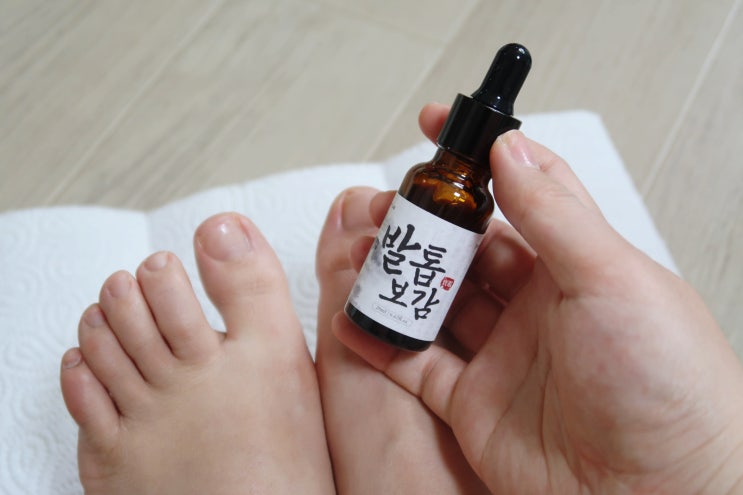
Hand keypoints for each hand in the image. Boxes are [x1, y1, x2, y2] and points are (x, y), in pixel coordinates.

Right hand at [332, 104, 742, 492]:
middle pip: (463, 248)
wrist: (662, 494)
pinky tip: (356, 321)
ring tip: (364, 258)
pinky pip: (415, 366)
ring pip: (433, 303)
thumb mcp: (611, 278)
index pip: (520, 191)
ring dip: (396, 279)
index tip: (438, 128)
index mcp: (574, 265)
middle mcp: (535, 307)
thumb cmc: (665, 385)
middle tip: (387, 209)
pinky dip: (381, 344)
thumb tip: (510, 147)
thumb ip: (554, 212)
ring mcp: (501, 355)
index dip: (479, 157)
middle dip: (423, 222)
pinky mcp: (474, 405)